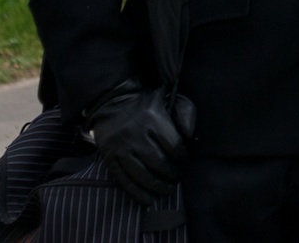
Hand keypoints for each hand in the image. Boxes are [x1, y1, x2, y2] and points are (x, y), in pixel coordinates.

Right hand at [84, 80, 193, 204]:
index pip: (174, 145)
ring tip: (167, 190)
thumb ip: (185, 114)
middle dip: (172, 175)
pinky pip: (123, 180)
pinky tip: (148, 199)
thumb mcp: (170, 99)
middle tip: (177, 179)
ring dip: (157, 187)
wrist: (112, 102)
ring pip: (142, 175)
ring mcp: (120, 147)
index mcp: (152, 117)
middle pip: (159, 162)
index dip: (183, 158)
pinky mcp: (109, 157)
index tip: (185, 162)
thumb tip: (189, 136)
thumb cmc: (147, 104)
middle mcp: (134, 133)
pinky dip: (137, 193)